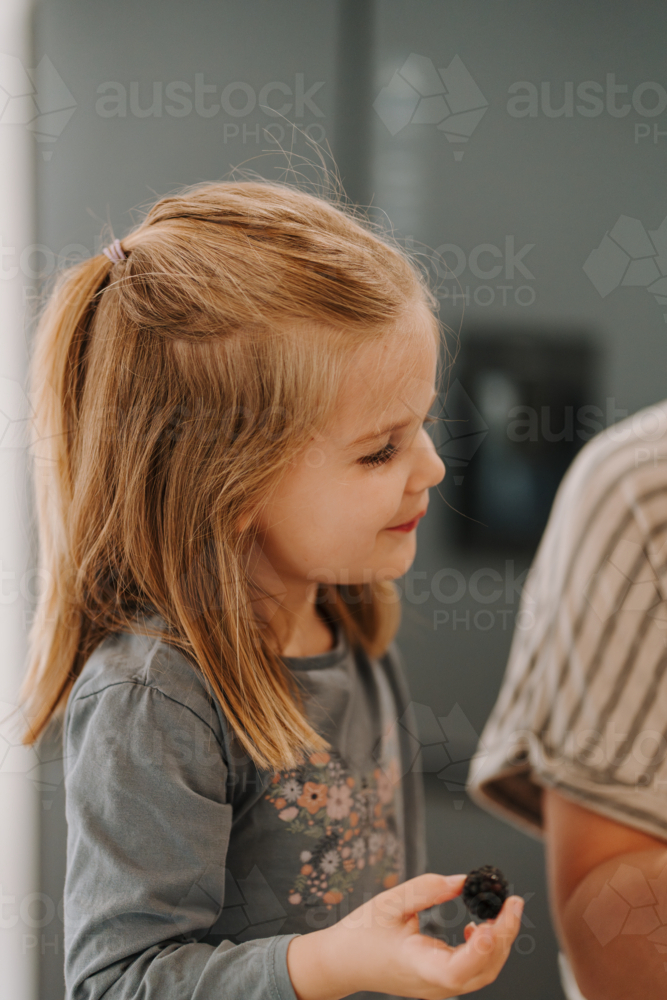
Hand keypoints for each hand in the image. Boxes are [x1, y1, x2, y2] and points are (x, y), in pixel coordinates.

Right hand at [286, 872, 524, 999]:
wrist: (343, 963)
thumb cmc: (362, 934)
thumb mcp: (389, 903)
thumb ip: (427, 889)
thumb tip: (463, 881)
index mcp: (417, 968)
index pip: (456, 970)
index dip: (478, 952)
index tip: (489, 925)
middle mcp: (433, 985)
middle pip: (481, 971)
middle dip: (503, 936)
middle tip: (512, 901)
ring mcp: (438, 988)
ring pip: (482, 973)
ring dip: (498, 942)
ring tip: (503, 909)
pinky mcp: (440, 982)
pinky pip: (472, 971)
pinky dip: (484, 949)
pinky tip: (478, 927)